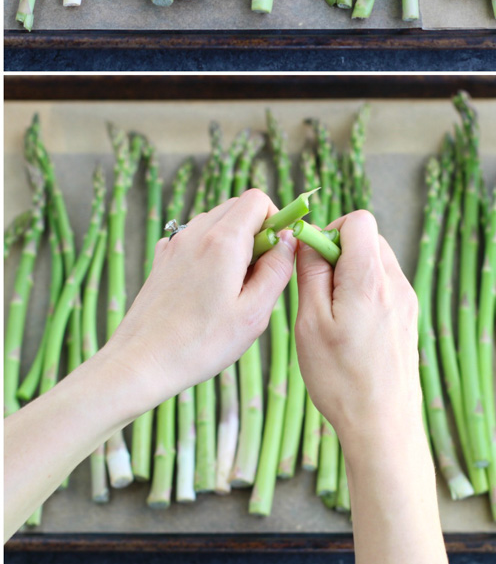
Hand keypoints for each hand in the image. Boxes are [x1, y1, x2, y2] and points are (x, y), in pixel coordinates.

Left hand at [106, 190, 295, 406]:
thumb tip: (288, 241)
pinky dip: (209, 250)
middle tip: (258, 271)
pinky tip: (207, 285)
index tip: (278, 252)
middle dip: (257, 229)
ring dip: (234, 240)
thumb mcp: (254, 313)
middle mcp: (196, 233)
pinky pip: (195, 238)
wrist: (139, 364)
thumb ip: (278, 270)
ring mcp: (175, 244)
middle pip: (237, 206)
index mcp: (223, 242)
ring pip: (216, 220)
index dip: (275, 219)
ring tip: (233, 283)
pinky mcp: (162, 259)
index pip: (257, 199)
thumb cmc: (200, 344)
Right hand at [294, 210, 448, 563]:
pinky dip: (364, 292)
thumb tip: (310, 243)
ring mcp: (406, 300)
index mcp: (370, 279)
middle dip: (339, 252)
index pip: (359, 221)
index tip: (312, 260)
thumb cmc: (342, 379)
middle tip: (317, 289)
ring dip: (351, 273)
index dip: (330, 231)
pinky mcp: (409, 316)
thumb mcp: (310, 323)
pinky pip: (385, 286)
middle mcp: (395, 283)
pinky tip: (349, 327)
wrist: (383, 423)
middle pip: (369, 239)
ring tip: (331, 313)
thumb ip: (312, 275)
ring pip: (377, 262)